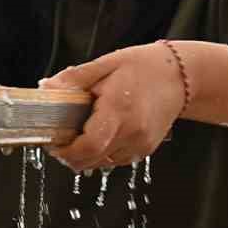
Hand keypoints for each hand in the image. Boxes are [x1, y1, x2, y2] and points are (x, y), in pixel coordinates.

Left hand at [40, 43, 186, 171]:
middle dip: (69, 155)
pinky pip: (113, 160)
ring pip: (99, 164)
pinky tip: (100, 134)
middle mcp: (132, 132)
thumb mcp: (106, 64)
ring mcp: (140, 144)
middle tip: (60, 140)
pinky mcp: (144, 150)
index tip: (53, 143)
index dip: (66, 151)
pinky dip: (100, 153)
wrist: (182, 76)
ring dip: (84, 155)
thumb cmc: (145, 67)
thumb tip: (45, 87)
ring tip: (80, 133)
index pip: (88, 146)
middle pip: (90, 160)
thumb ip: (73, 79)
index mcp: (119, 109)